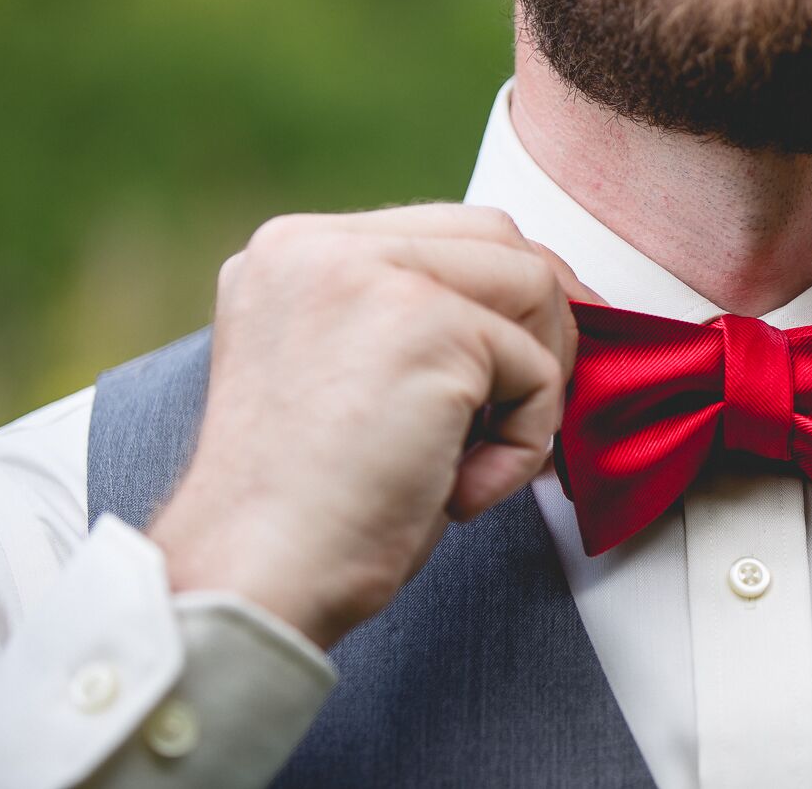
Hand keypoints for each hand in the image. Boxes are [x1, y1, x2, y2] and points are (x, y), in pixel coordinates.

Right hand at [148, 204, 601, 647]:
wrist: (256, 580)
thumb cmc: (308, 513)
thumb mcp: (343, 379)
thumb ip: (406, 322)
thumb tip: (530, 310)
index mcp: (291, 254)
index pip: (440, 231)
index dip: (508, 288)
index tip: (546, 345)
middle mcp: (319, 245)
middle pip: (496, 236)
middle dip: (549, 315)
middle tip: (555, 394)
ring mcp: (373, 275)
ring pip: (533, 287)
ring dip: (539, 383)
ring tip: (482, 461)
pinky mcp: (430, 326)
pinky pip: (537, 369)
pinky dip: (524, 443)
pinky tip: (460, 493)